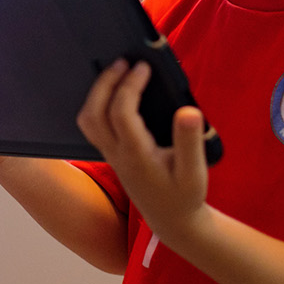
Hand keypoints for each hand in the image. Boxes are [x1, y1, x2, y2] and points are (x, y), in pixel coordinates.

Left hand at [76, 60, 211, 241]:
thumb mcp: (195, 171)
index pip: (121, 114)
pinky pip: (93, 126)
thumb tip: (188, 111)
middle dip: (105, 83)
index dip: (129, 86)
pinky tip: (113, 92)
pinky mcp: (112, 155)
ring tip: (116, 72)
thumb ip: (190, 141)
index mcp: (136, 156)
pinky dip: (97, 104)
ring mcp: (111, 155)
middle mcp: (117, 154)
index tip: (143, 66)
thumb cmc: (185, 196)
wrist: (172, 222)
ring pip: (88, 121)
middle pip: (95, 114)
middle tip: (123, 61)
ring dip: (96, 93)